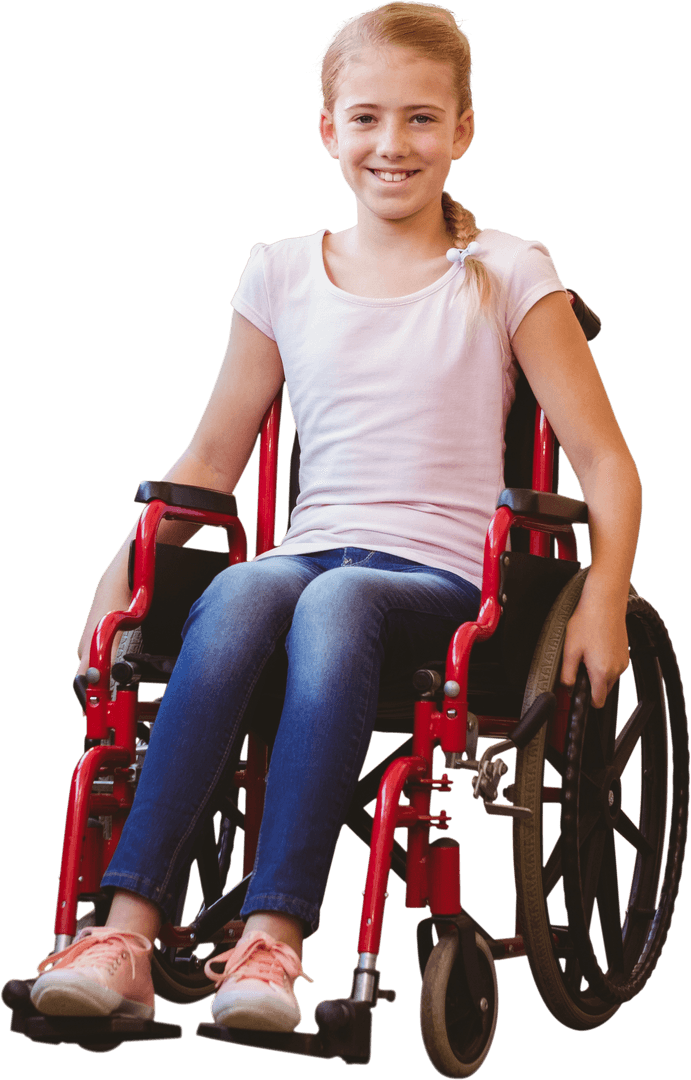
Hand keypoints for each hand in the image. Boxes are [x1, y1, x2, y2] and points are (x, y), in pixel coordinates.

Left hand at [561, 587, 629, 707]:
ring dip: (598, 672)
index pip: (598, 702)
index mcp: (602, 672)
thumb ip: (567, 674)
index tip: (578, 692)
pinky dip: (605, 662)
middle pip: (603, 690)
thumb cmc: (587, 622)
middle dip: (591, 683)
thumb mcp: (570, 650)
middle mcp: (616, 669)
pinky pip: (614, 665)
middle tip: (579, 666)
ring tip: (587, 652)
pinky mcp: (625, 652)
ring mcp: (623, 661)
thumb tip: (566, 687)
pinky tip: (595, 646)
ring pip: (609, 677)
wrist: (604, 602)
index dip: (586, 700)